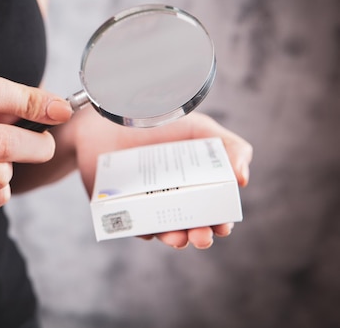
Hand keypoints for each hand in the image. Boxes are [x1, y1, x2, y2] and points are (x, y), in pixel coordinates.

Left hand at [73, 109, 252, 248]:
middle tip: (203, 237)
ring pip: (164, 231)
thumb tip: (243, 180)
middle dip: (201, 236)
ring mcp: (147, 204)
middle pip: (192, 225)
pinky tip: (148, 228)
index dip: (221, 221)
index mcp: (196, 183)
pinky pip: (133, 224)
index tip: (223, 225)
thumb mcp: (199, 128)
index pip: (213, 210)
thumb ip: (231, 147)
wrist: (110, 115)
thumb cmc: (157, 122)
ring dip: (175, 239)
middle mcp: (174, 197)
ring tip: (179, 239)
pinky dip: (142, 229)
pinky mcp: (121, 207)